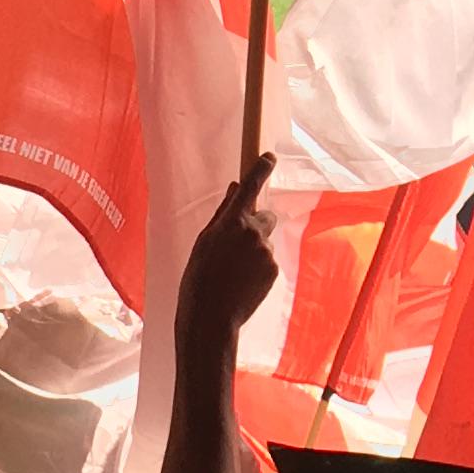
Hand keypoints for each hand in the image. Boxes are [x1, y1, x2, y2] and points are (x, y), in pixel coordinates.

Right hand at [178, 157, 280, 340]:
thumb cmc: (199, 277)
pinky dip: (258, 266)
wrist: (211, 316)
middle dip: (257, 224)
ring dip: (254, 249)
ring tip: (234, 271)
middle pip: (266, 216)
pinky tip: (242, 281)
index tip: (269, 156)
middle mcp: (253, 232)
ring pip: (265, 241)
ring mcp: (266, 251)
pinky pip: (268, 260)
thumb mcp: (204, 241)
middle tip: (238, 244)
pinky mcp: (274, 269)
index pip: (249, 187)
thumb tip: (235, 189)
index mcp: (231, 222)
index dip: (261, 168)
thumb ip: (223, 213)